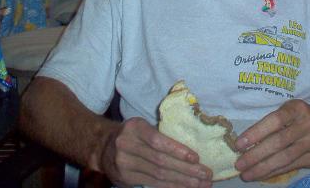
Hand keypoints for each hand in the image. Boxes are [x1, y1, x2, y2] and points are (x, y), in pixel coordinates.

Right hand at [98, 117, 213, 187]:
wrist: (103, 146)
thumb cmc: (132, 134)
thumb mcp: (142, 127)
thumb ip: (160, 134)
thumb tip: (193, 145)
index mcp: (135, 127)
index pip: (157, 140)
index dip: (177, 150)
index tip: (196, 157)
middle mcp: (126, 145)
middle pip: (160, 161)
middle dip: (187, 169)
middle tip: (207, 174)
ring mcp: (124, 164)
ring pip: (158, 175)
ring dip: (183, 181)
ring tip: (201, 184)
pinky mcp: (125, 178)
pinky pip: (153, 184)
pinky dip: (171, 186)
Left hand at [234, 100, 309, 181]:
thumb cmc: (306, 119)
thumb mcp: (293, 112)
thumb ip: (274, 123)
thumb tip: (246, 142)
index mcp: (297, 108)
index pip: (273, 121)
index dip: (255, 133)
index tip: (239, 145)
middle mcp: (307, 123)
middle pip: (277, 142)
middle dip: (255, 155)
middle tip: (239, 164)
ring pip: (284, 157)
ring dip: (262, 168)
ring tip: (246, 174)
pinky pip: (291, 166)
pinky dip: (274, 172)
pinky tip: (262, 175)